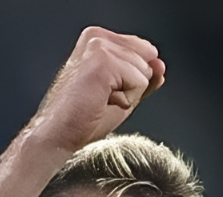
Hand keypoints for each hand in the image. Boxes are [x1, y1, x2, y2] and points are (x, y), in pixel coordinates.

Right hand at [30, 27, 164, 153]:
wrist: (61, 134)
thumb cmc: (85, 119)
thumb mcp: (123, 95)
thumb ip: (143, 78)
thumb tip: (161, 66)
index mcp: (99, 39)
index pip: (146, 53)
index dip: (134, 82)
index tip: (107, 93)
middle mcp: (97, 36)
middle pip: (147, 62)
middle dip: (133, 88)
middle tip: (104, 99)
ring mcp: (98, 45)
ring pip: (144, 73)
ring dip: (128, 95)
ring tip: (101, 101)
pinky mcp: (102, 60)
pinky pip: (139, 82)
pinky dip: (126, 100)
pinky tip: (102, 102)